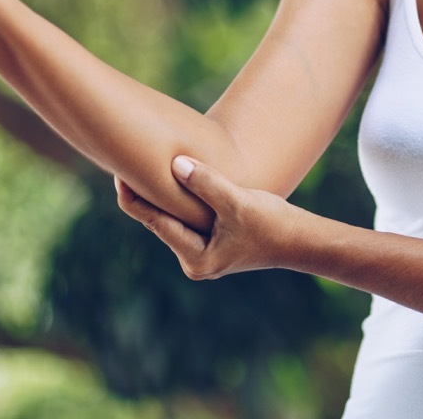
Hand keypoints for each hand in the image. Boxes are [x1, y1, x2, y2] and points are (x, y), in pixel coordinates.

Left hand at [115, 157, 311, 279]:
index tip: (119, 172)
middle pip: (159, 221)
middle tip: (123, 163)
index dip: (135, 197)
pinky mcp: (213, 240)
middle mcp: (194, 260)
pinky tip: (170, 176)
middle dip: (145, 194)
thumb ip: (206, 183)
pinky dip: (180, 198)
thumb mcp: (237, 201)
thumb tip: (174, 164)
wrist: (303, 240)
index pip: (155, 222)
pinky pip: (187, 216)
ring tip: (141, 167)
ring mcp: (203, 251)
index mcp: (195, 259)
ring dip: (162, 194)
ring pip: (173, 218)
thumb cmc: (273, 224)